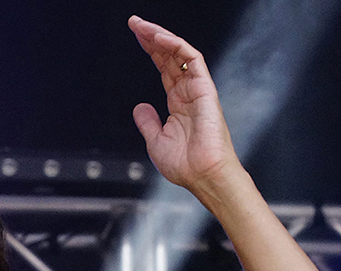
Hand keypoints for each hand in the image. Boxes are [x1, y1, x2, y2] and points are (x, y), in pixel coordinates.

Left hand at [128, 15, 240, 192]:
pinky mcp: (205, 89)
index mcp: (178, 103)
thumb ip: (148, 122)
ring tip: (143, 26)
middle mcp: (188, 92)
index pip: (164, 68)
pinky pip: (192, 59)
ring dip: (161, 37)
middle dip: (152, 38)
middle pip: (170, 56)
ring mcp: (198, 89)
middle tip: (135, 23)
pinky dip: (176, 46)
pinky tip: (160, 38)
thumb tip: (139, 106)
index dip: (151, 51)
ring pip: (180, 53)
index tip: (137, 36)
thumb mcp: (156, 142)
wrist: (203, 176)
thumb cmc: (185, 165)